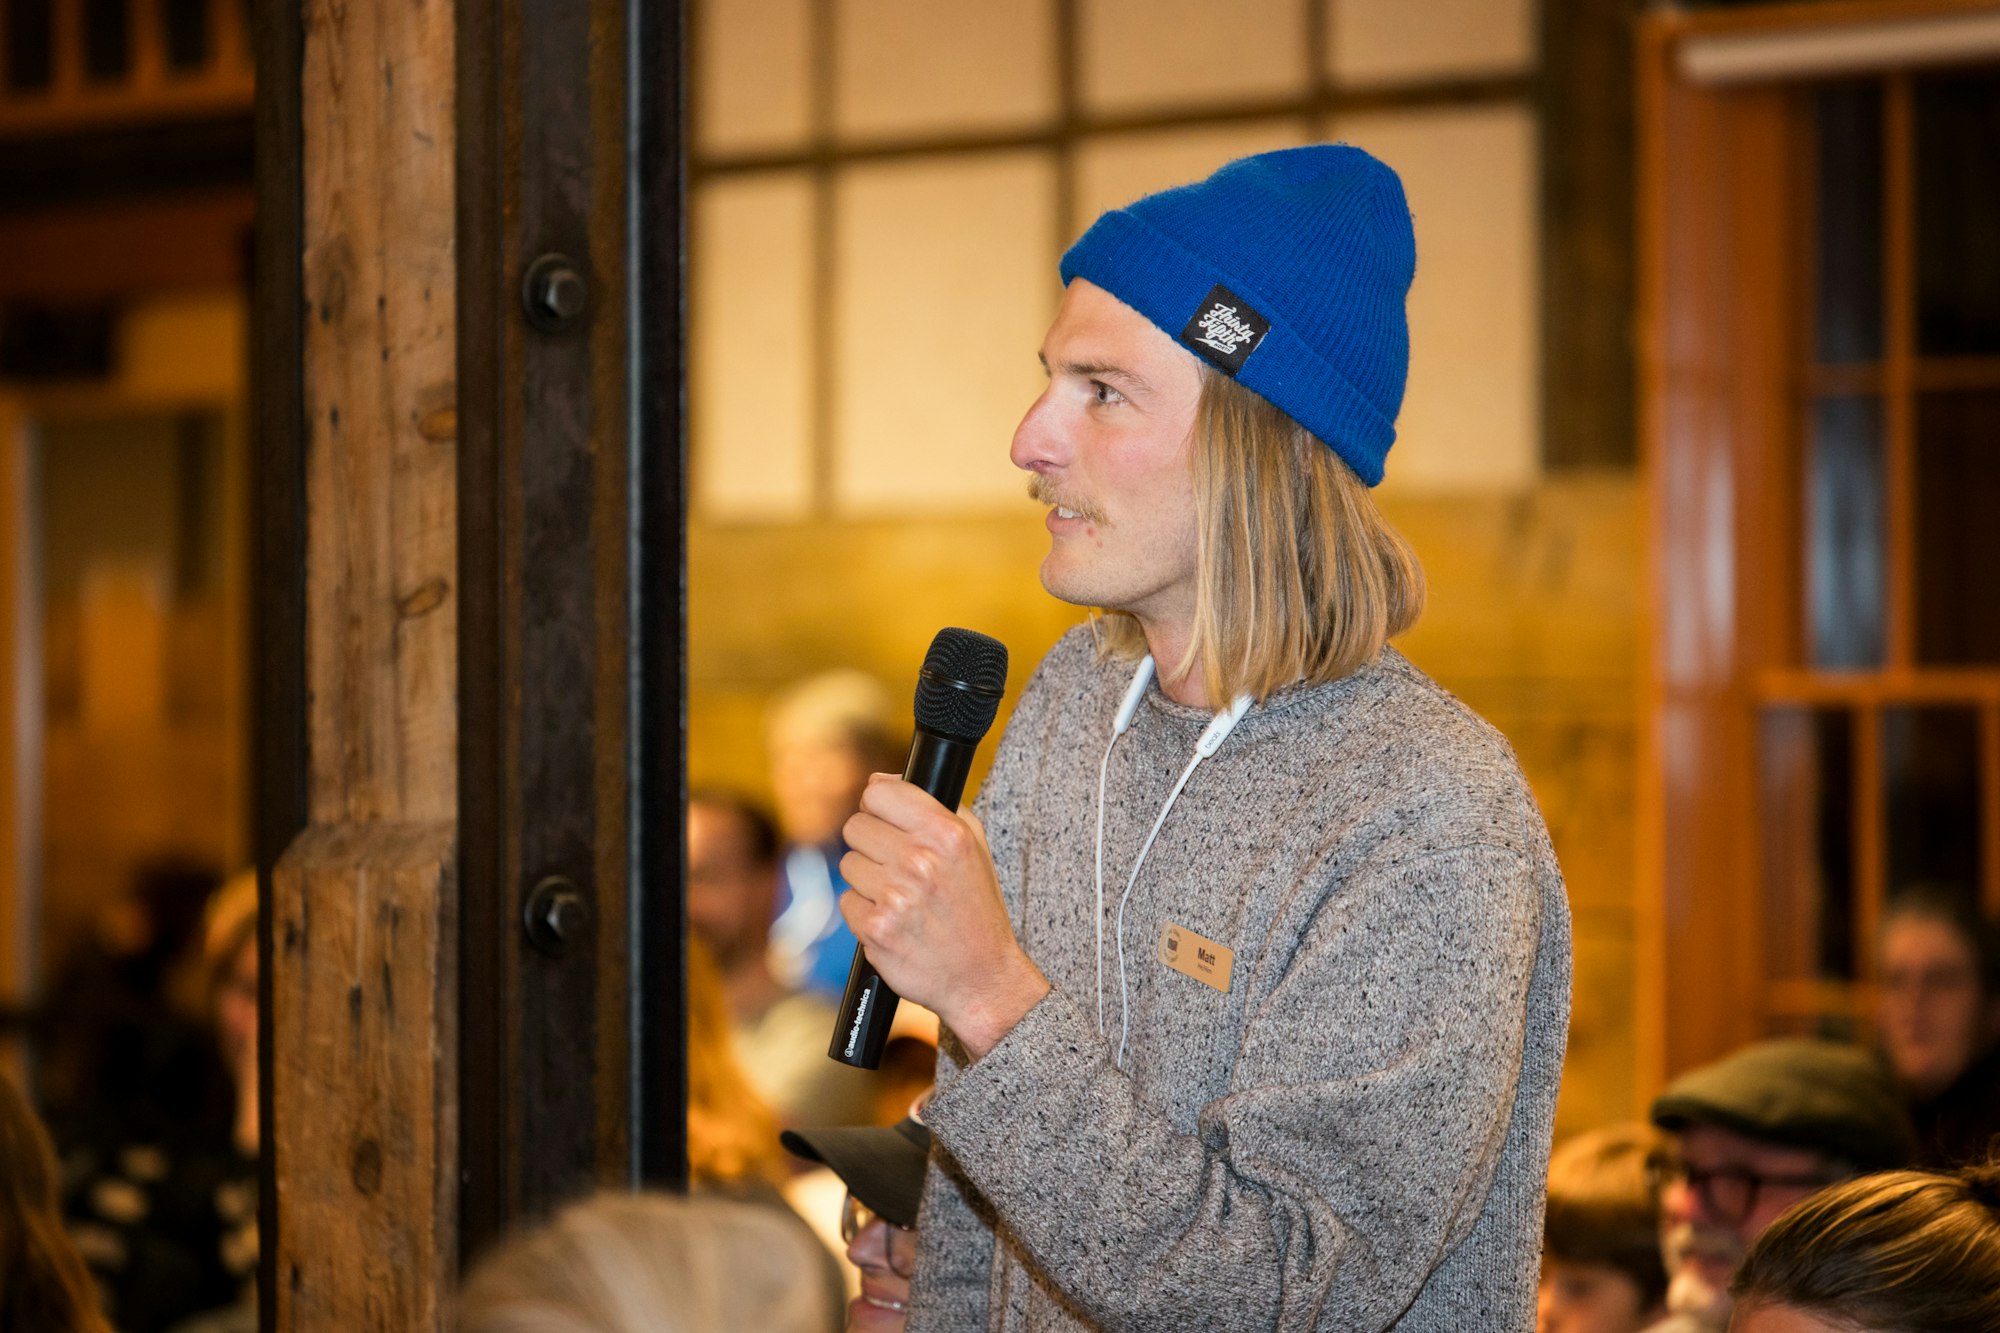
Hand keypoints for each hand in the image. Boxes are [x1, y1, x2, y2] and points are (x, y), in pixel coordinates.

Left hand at [840, 774, 1049, 1058]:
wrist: (981, 977)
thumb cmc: (976, 909)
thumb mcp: (973, 846)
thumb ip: (932, 805)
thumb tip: (880, 780)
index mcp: (946, 834)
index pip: (878, 792)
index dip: (878, 806)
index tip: (885, 819)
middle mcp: (920, 861)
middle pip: (855, 826)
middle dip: (871, 844)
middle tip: (896, 866)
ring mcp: (895, 897)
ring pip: (848, 864)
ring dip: (868, 880)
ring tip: (899, 897)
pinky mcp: (875, 930)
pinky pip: (847, 902)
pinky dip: (864, 912)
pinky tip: (893, 921)